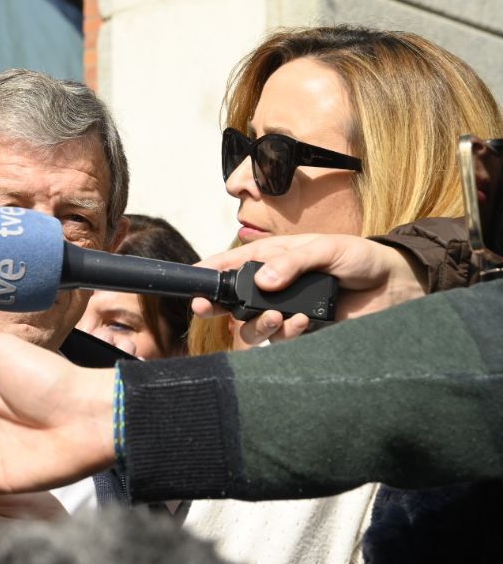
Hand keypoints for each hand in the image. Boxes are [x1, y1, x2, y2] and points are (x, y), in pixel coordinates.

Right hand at [193, 234, 423, 344]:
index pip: (232, 264)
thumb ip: (292, 262)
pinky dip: (286, 333)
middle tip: (205, 308)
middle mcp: (273, 287)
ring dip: (255, 323)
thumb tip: (262, 283)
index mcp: (272, 258)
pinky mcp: (304, 333)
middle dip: (214, 305)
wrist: (397, 286)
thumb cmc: (360, 257)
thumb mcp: (325, 248)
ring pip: (251, 325)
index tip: (191, 280)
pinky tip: (303, 320)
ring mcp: (286, 311)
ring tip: (274, 316)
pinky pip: (281, 340)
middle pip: (231, 300)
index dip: (208, 272)